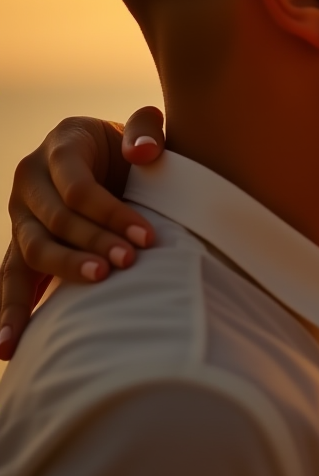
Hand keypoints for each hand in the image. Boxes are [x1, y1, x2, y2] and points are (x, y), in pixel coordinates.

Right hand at [1, 107, 165, 359]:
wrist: (115, 161)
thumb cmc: (134, 146)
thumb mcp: (141, 128)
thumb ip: (145, 128)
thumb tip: (143, 153)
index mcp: (60, 146)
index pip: (78, 188)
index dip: (110, 213)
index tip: (148, 237)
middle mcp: (31, 179)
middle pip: (56, 220)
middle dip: (93, 243)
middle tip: (129, 262)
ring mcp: (22, 214)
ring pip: (33, 249)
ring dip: (65, 270)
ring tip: (98, 283)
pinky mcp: (22, 245)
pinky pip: (10, 278)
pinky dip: (11, 311)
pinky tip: (9, 347)